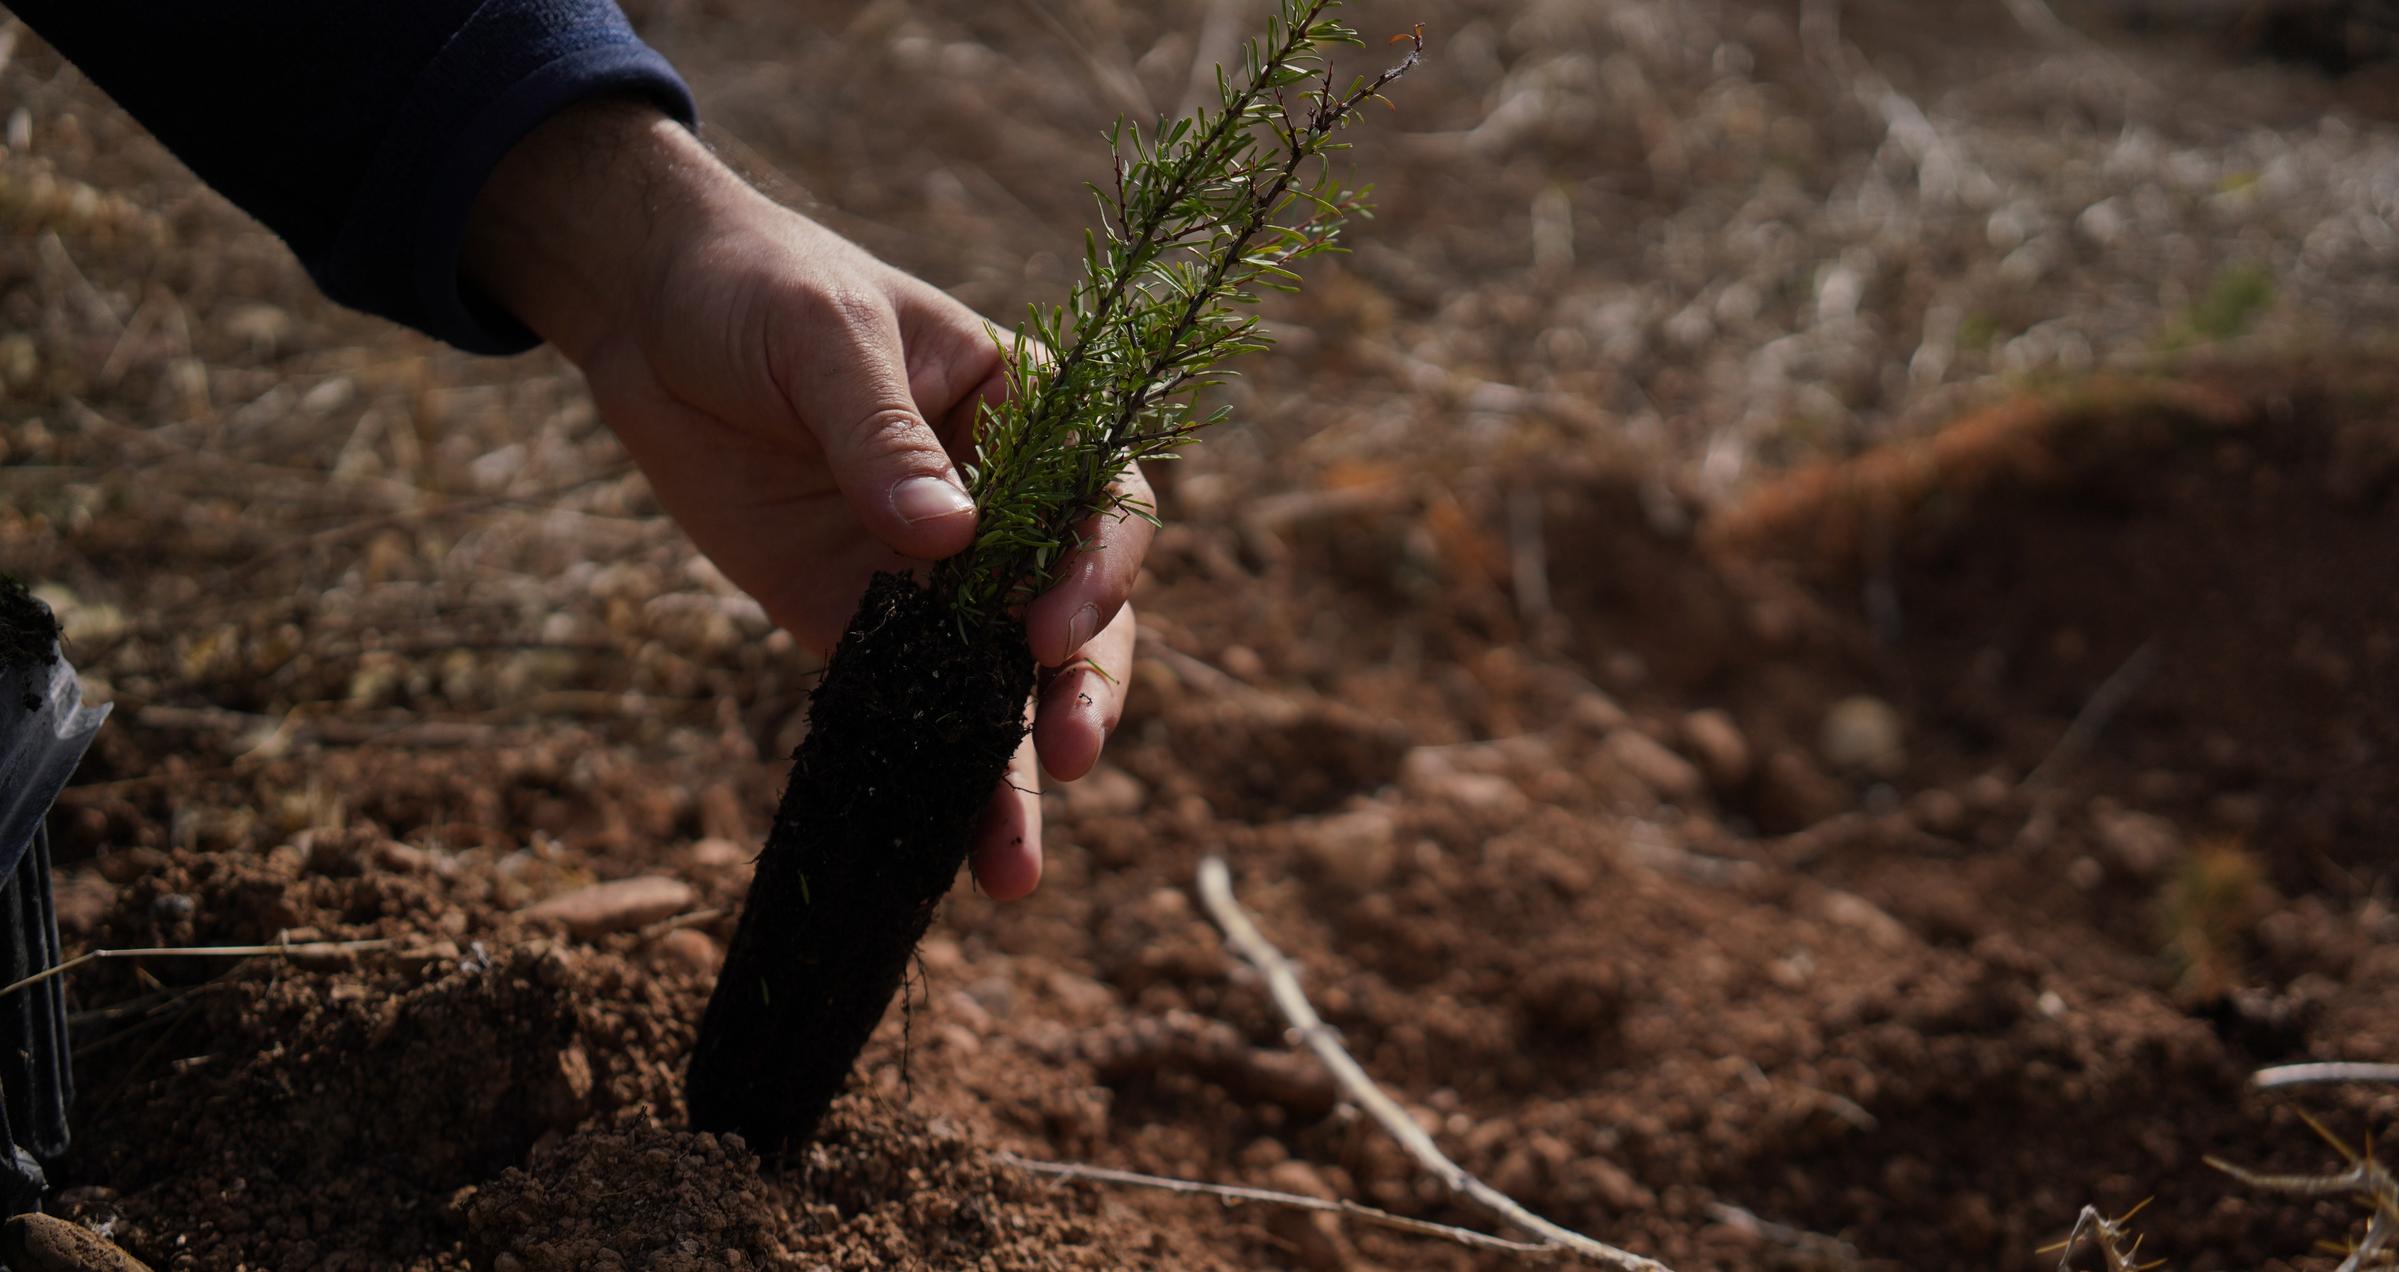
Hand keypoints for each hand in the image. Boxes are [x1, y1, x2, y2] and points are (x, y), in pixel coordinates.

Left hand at [463, 101, 1149, 898]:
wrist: (649, 312)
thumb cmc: (757, 287)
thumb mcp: (823, 337)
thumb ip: (883, 438)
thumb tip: (947, 541)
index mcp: (1029, 417)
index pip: (1101, 503)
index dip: (1096, 572)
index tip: (1048, 630)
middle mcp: (1003, 508)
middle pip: (1074, 618)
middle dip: (1080, 693)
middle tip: (1069, 754)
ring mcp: (932, 575)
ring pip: (997, 685)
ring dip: (1011, 774)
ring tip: (1010, 868)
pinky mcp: (856, 622)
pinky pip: (906, 706)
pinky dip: (922, 774)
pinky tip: (929, 846)